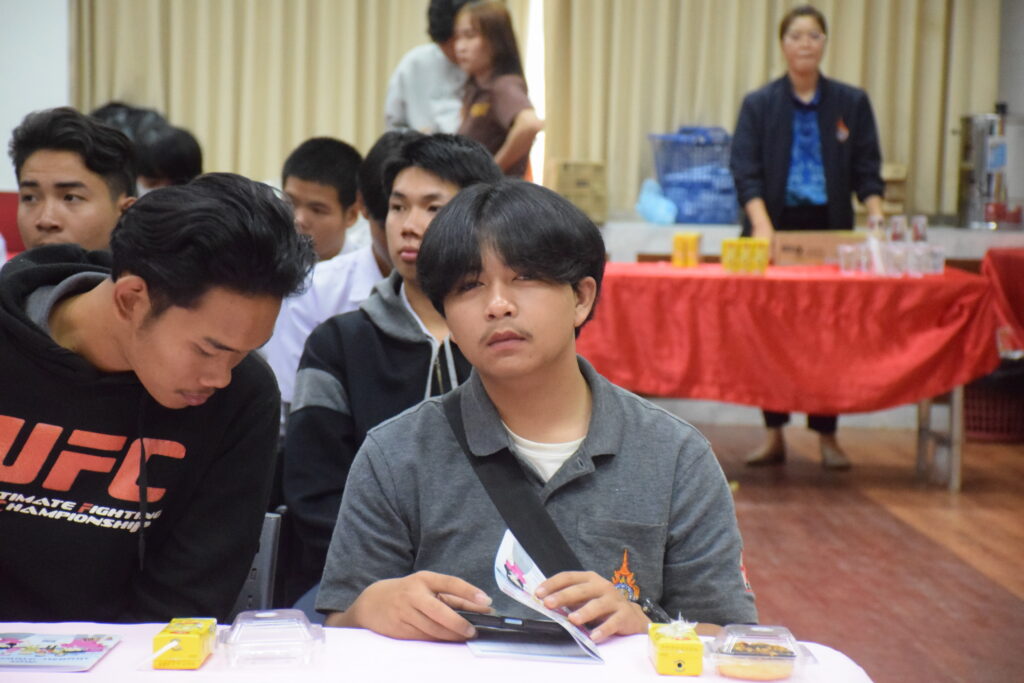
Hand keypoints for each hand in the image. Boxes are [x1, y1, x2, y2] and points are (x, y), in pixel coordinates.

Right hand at [338, 571, 491, 640]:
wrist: (372, 602)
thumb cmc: (407, 593)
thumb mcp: (428, 588)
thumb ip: (454, 597)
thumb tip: (482, 607)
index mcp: (424, 579)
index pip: (450, 583)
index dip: (469, 592)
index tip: (486, 601)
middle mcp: (414, 594)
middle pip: (440, 611)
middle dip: (459, 623)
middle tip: (472, 631)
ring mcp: (404, 611)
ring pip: (432, 628)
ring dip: (450, 635)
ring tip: (463, 636)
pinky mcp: (399, 628)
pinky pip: (422, 637)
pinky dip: (436, 639)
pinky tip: (445, 639)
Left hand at [534, 571, 649, 642]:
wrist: (630, 615)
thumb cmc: (602, 605)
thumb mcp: (585, 598)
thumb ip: (568, 599)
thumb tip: (544, 602)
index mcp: (589, 579)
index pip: (568, 577)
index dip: (552, 584)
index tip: (538, 593)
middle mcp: (602, 586)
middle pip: (581, 590)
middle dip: (563, 596)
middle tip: (548, 604)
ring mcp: (614, 600)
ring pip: (598, 605)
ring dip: (584, 612)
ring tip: (573, 620)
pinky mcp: (624, 615)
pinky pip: (613, 623)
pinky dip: (603, 630)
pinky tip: (593, 637)